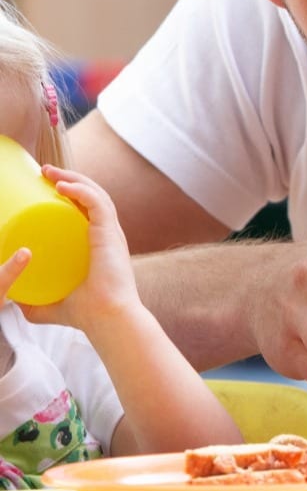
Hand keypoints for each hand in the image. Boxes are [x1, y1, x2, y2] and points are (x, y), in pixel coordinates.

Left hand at [19, 166, 140, 333]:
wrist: (106, 319)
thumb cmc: (86, 315)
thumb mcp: (50, 305)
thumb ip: (32, 302)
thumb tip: (11, 301)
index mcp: (101, 244)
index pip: (90, 209)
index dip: (71, 192)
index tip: (47, 186)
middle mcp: (109, 234)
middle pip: (92, 195)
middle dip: (69, 178)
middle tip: (44, 172)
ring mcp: (111, 233)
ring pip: (95, 193)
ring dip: (72, 177)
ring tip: (49, 172)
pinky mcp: (110, 234)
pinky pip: (97, 202)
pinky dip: (81, 189)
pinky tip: (62, 184)